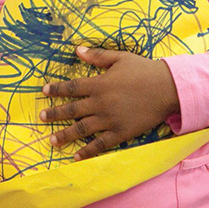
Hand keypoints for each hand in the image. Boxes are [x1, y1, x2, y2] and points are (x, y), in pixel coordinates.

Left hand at [40, 46, 179, 160]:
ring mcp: (110, 120)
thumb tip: (77, 50)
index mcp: (100, 84)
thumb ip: (98, 56)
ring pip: (82, 129)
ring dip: (65, 135)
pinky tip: (77, 157)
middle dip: (55, 114)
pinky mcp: (121, 133)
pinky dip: (88, 152)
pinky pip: (101, 145)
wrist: (167, 88)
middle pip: (73, 110)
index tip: (44, 91)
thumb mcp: (120, 58)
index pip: (72, 87)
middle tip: (41, 118)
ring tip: (52, 140)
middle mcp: (101, 103)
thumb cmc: (144, 70)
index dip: (57, 89)